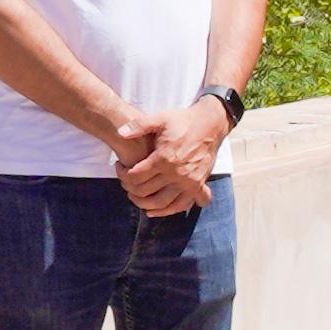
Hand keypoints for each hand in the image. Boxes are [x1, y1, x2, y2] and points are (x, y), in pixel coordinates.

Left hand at [118, 99, 228, 216]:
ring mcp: (189, 182)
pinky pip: (183, 205)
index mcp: (164, 158)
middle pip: (145, 192)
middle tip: (125, 182)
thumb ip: (139, 125)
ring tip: (136, 197)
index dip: (122, 175)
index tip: (120, 168)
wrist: (211, 124)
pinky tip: (156, 210)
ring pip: (162, 204)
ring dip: (145, 204)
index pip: (135, 176)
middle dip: (130, 189)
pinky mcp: (198, 185)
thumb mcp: (160, 119)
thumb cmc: (183, 121)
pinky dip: (169, 211)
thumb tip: (120, 132)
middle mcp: (177, 173)